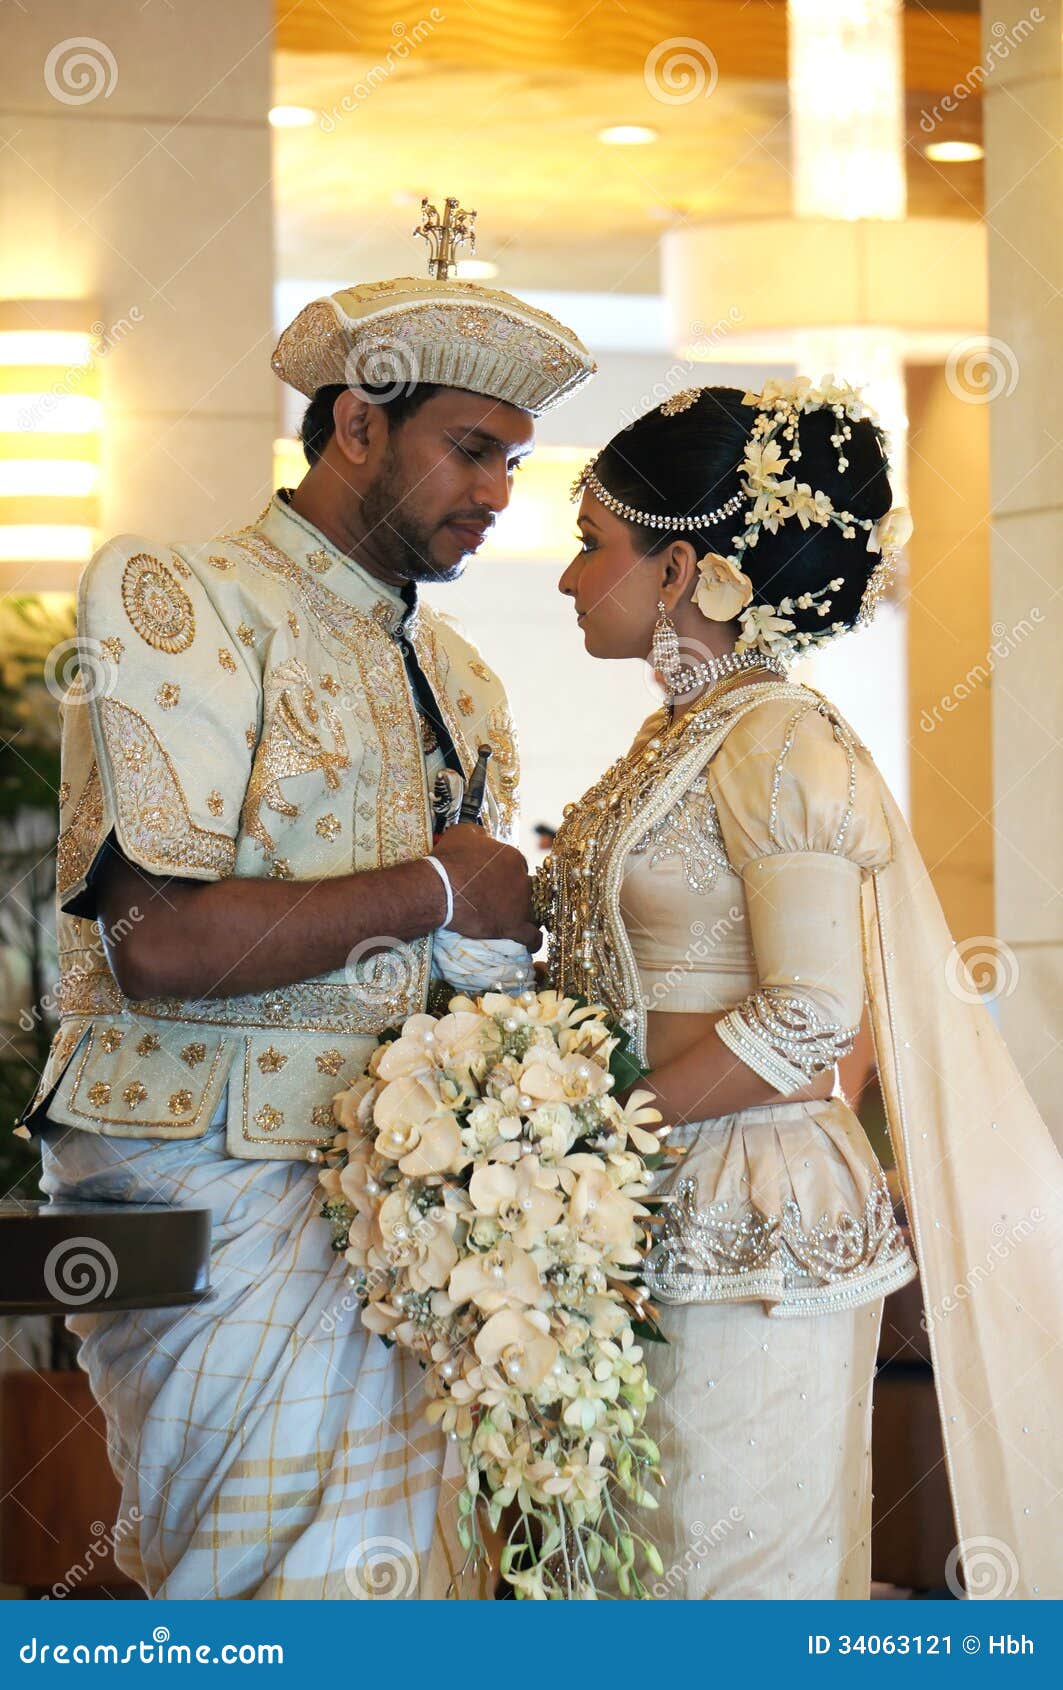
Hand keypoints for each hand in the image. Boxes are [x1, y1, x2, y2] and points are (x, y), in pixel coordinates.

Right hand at [432, 824, 539, 949]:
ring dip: (532, 916)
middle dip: (521, 894)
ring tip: (522, 920)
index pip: (519, 865)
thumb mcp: (463, 834)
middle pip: (531, 888)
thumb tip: (484, 837)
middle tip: (506, 900)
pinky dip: (534, 940)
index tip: (499, 880)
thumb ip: (480, 835)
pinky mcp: (513, 926)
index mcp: (513, 857)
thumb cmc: (448, 860)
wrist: (438, 888)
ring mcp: (520, 905)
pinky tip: (531, 943)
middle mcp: (522, 880)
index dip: (509, 873)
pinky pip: (533, 937)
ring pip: (537, 911)